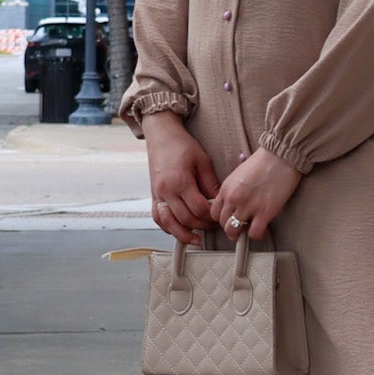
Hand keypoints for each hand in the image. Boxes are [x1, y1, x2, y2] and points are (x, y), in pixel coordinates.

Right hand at [141, 111, 218, 244]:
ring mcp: (157, 194)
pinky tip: (178, 231)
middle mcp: (166, 190)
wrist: (161, 135)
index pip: (199, 208)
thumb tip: (219, 202)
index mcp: (180, 180)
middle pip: (185, 218)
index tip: (220, 217)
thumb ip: (211, 183)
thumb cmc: (182, 145)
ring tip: (195, 239)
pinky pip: (158, 217)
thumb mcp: (202, 160)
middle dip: (201, 226)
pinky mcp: (153, 195)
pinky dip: (167, 227)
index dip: (211, 216)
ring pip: (168, 223)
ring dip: (182, 234)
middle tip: (214, 226)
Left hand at [210, 147, 302, 240]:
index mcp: (226, 188)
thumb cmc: (264, 161)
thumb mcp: (239, 173)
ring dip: (241, 234)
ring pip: (234, 231)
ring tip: (248, 230)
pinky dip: (257, 235)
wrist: (281, 156)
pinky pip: (254, 233)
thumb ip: (233, 189)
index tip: (229, 220)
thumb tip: (234, 204)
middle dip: (230, 228)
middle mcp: (234, 198)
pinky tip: (261, 229)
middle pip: (223, 224)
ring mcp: (248, 206)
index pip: (214, 212)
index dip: (222, 219)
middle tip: (239, 227)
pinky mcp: (264, 213)